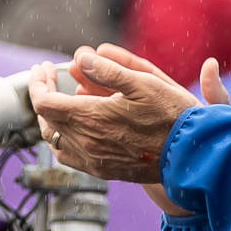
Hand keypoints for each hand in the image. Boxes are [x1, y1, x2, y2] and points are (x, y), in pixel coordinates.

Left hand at [31, 46, 198, 182]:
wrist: (190, 155)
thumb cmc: (172, 117)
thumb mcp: (143, 83)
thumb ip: (108, 71)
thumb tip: (81, 58)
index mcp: (91, 118)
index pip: (44, 103)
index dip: (39, 83)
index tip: (45, 68)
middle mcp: (87, 143)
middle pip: (46, 121)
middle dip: (43, 96)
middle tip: (49, 80)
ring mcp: (94, 160)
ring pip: (54, 142)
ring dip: (51, 120)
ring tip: (58, 103)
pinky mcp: (104, 171)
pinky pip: (70, 157)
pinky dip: (64, 139)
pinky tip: (75, 128)